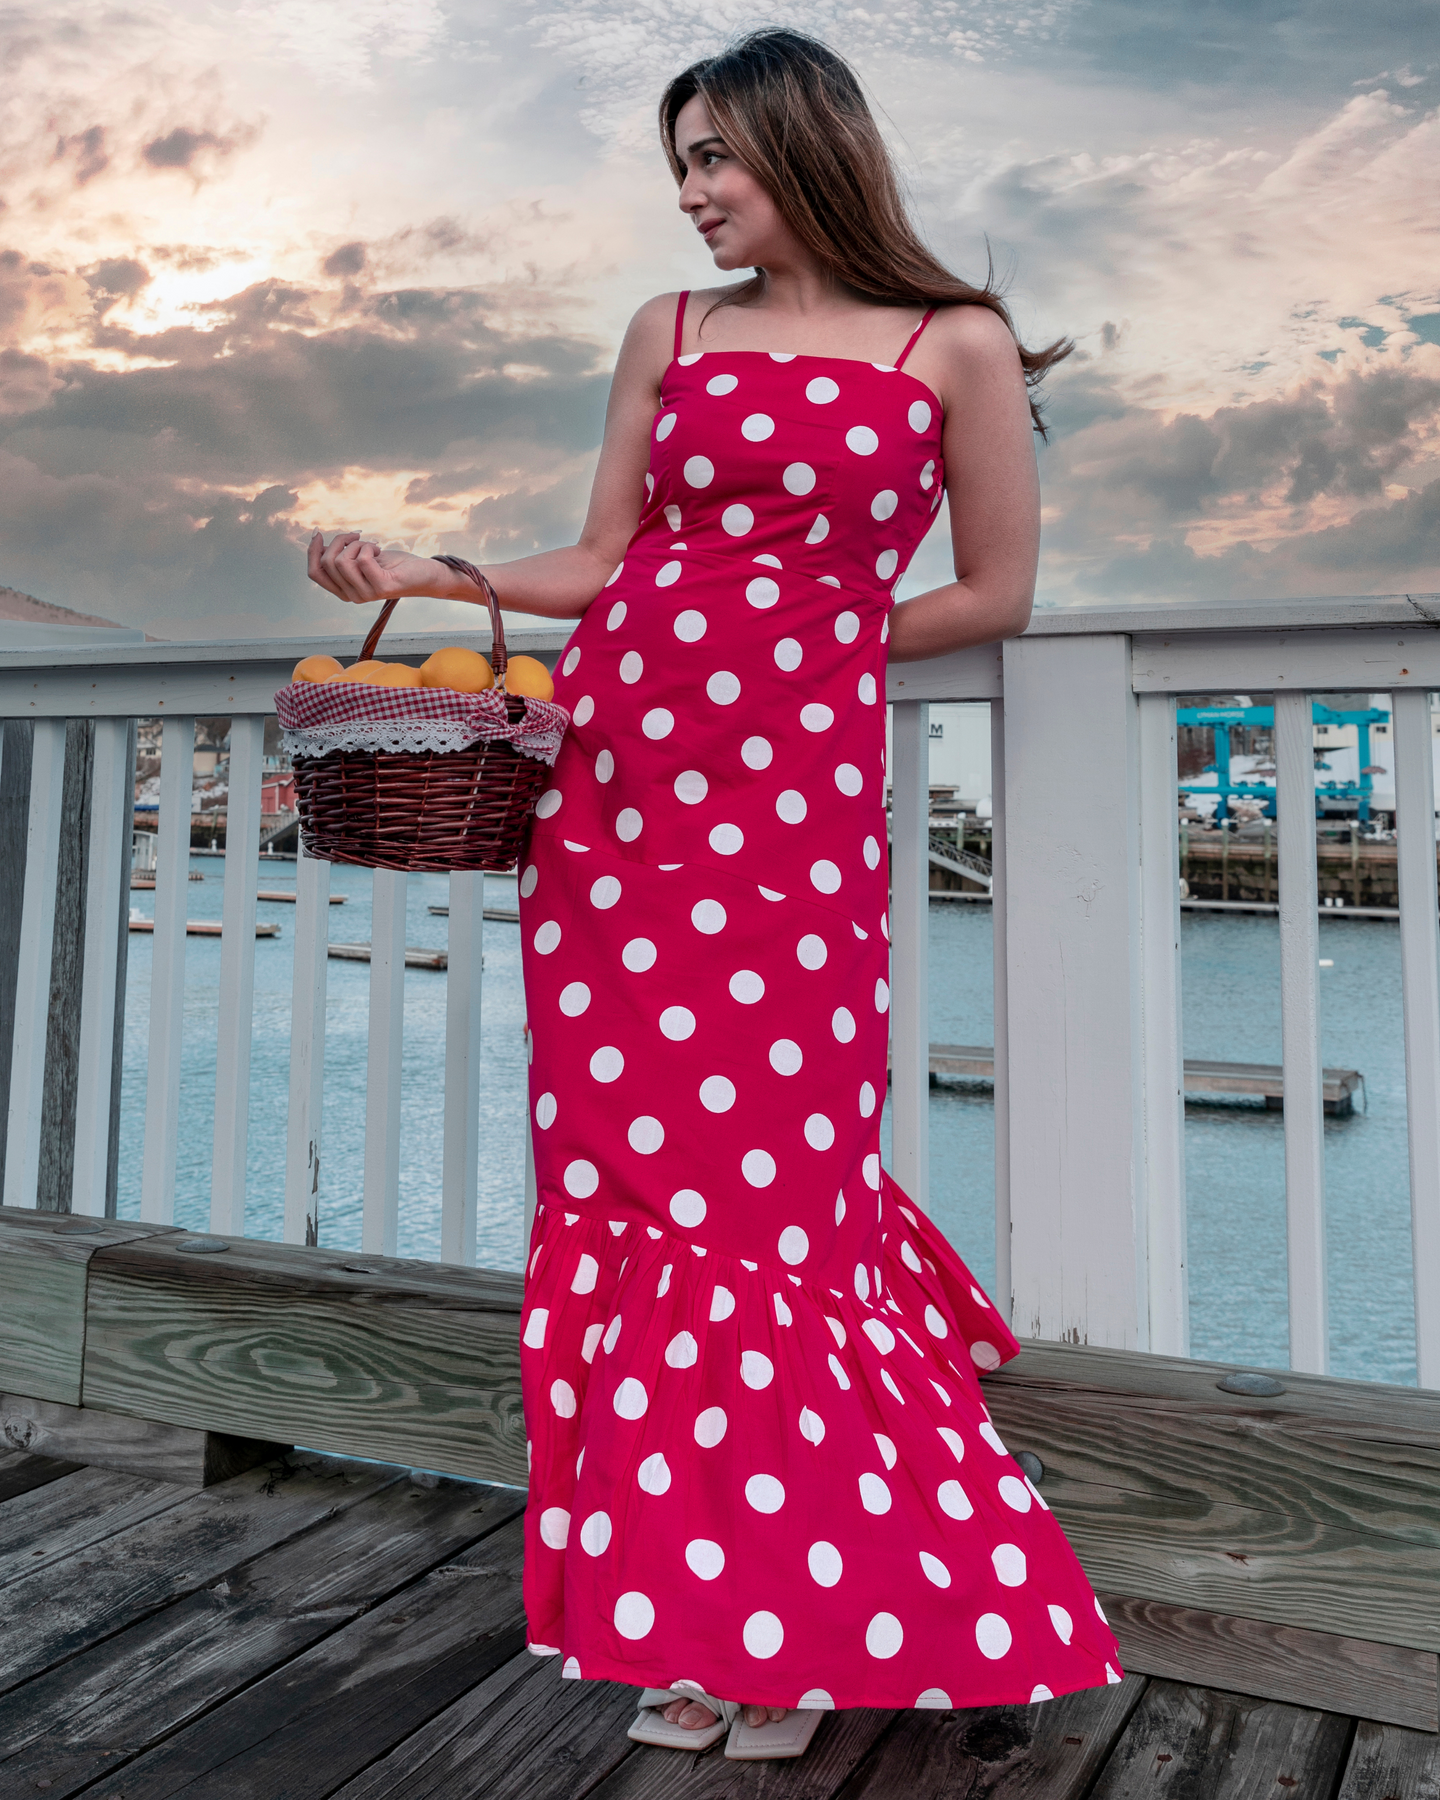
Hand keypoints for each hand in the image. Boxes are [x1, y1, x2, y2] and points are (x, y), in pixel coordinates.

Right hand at [307, 531, 453, 604]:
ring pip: (342, 561)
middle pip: (327, 563)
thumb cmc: (393, 564)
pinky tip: (379, 550)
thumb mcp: (361, 558)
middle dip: (339, 541)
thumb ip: (341, 556)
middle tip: (357, 536)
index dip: (312, 551)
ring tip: (371, 546)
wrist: (423, 574)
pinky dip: (368, 547)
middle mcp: (352, 596)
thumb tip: (318, 542)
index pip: (315, 573)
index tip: (318, 533)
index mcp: (344, 591)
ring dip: (356, 544)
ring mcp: (367, 594)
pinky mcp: (382, 587)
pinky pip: (361, 559)